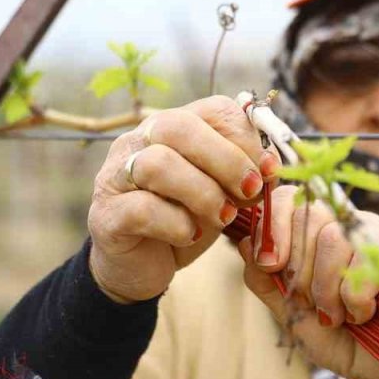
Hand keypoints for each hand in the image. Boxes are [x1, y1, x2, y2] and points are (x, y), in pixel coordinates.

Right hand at [87, 96, 279, 302]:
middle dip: (226, 159)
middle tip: (250, 191)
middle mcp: (136, 142)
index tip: (269, 169)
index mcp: (170, 128)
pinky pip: (142, 209)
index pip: (211, 108)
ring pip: (157, 164)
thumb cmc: (184, 221)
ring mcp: (115, 177)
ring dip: (203, 193)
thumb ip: (242, 175)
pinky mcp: (106, 216)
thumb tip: (272, 165)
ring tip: (224, 217)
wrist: (137, 270)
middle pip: (179, 127)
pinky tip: (190, 235)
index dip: (245, 136)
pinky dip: (176, 223)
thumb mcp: (220, 194)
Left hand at [239, 186, 378, 378]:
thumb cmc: (333, 337)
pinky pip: (368, 265)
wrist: (374, 370)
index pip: (292, 199)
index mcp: (319, 229)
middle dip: (301, 271)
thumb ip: (263, 279)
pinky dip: (356, 300)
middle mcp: (350, 223)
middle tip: (311, 305)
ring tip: (337, 316)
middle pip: (312, 217)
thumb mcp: (288, 312)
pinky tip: (363, 315)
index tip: (270, 264)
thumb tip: (243, 242)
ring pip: (336, 240)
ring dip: (327, 291)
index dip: (274, 226)